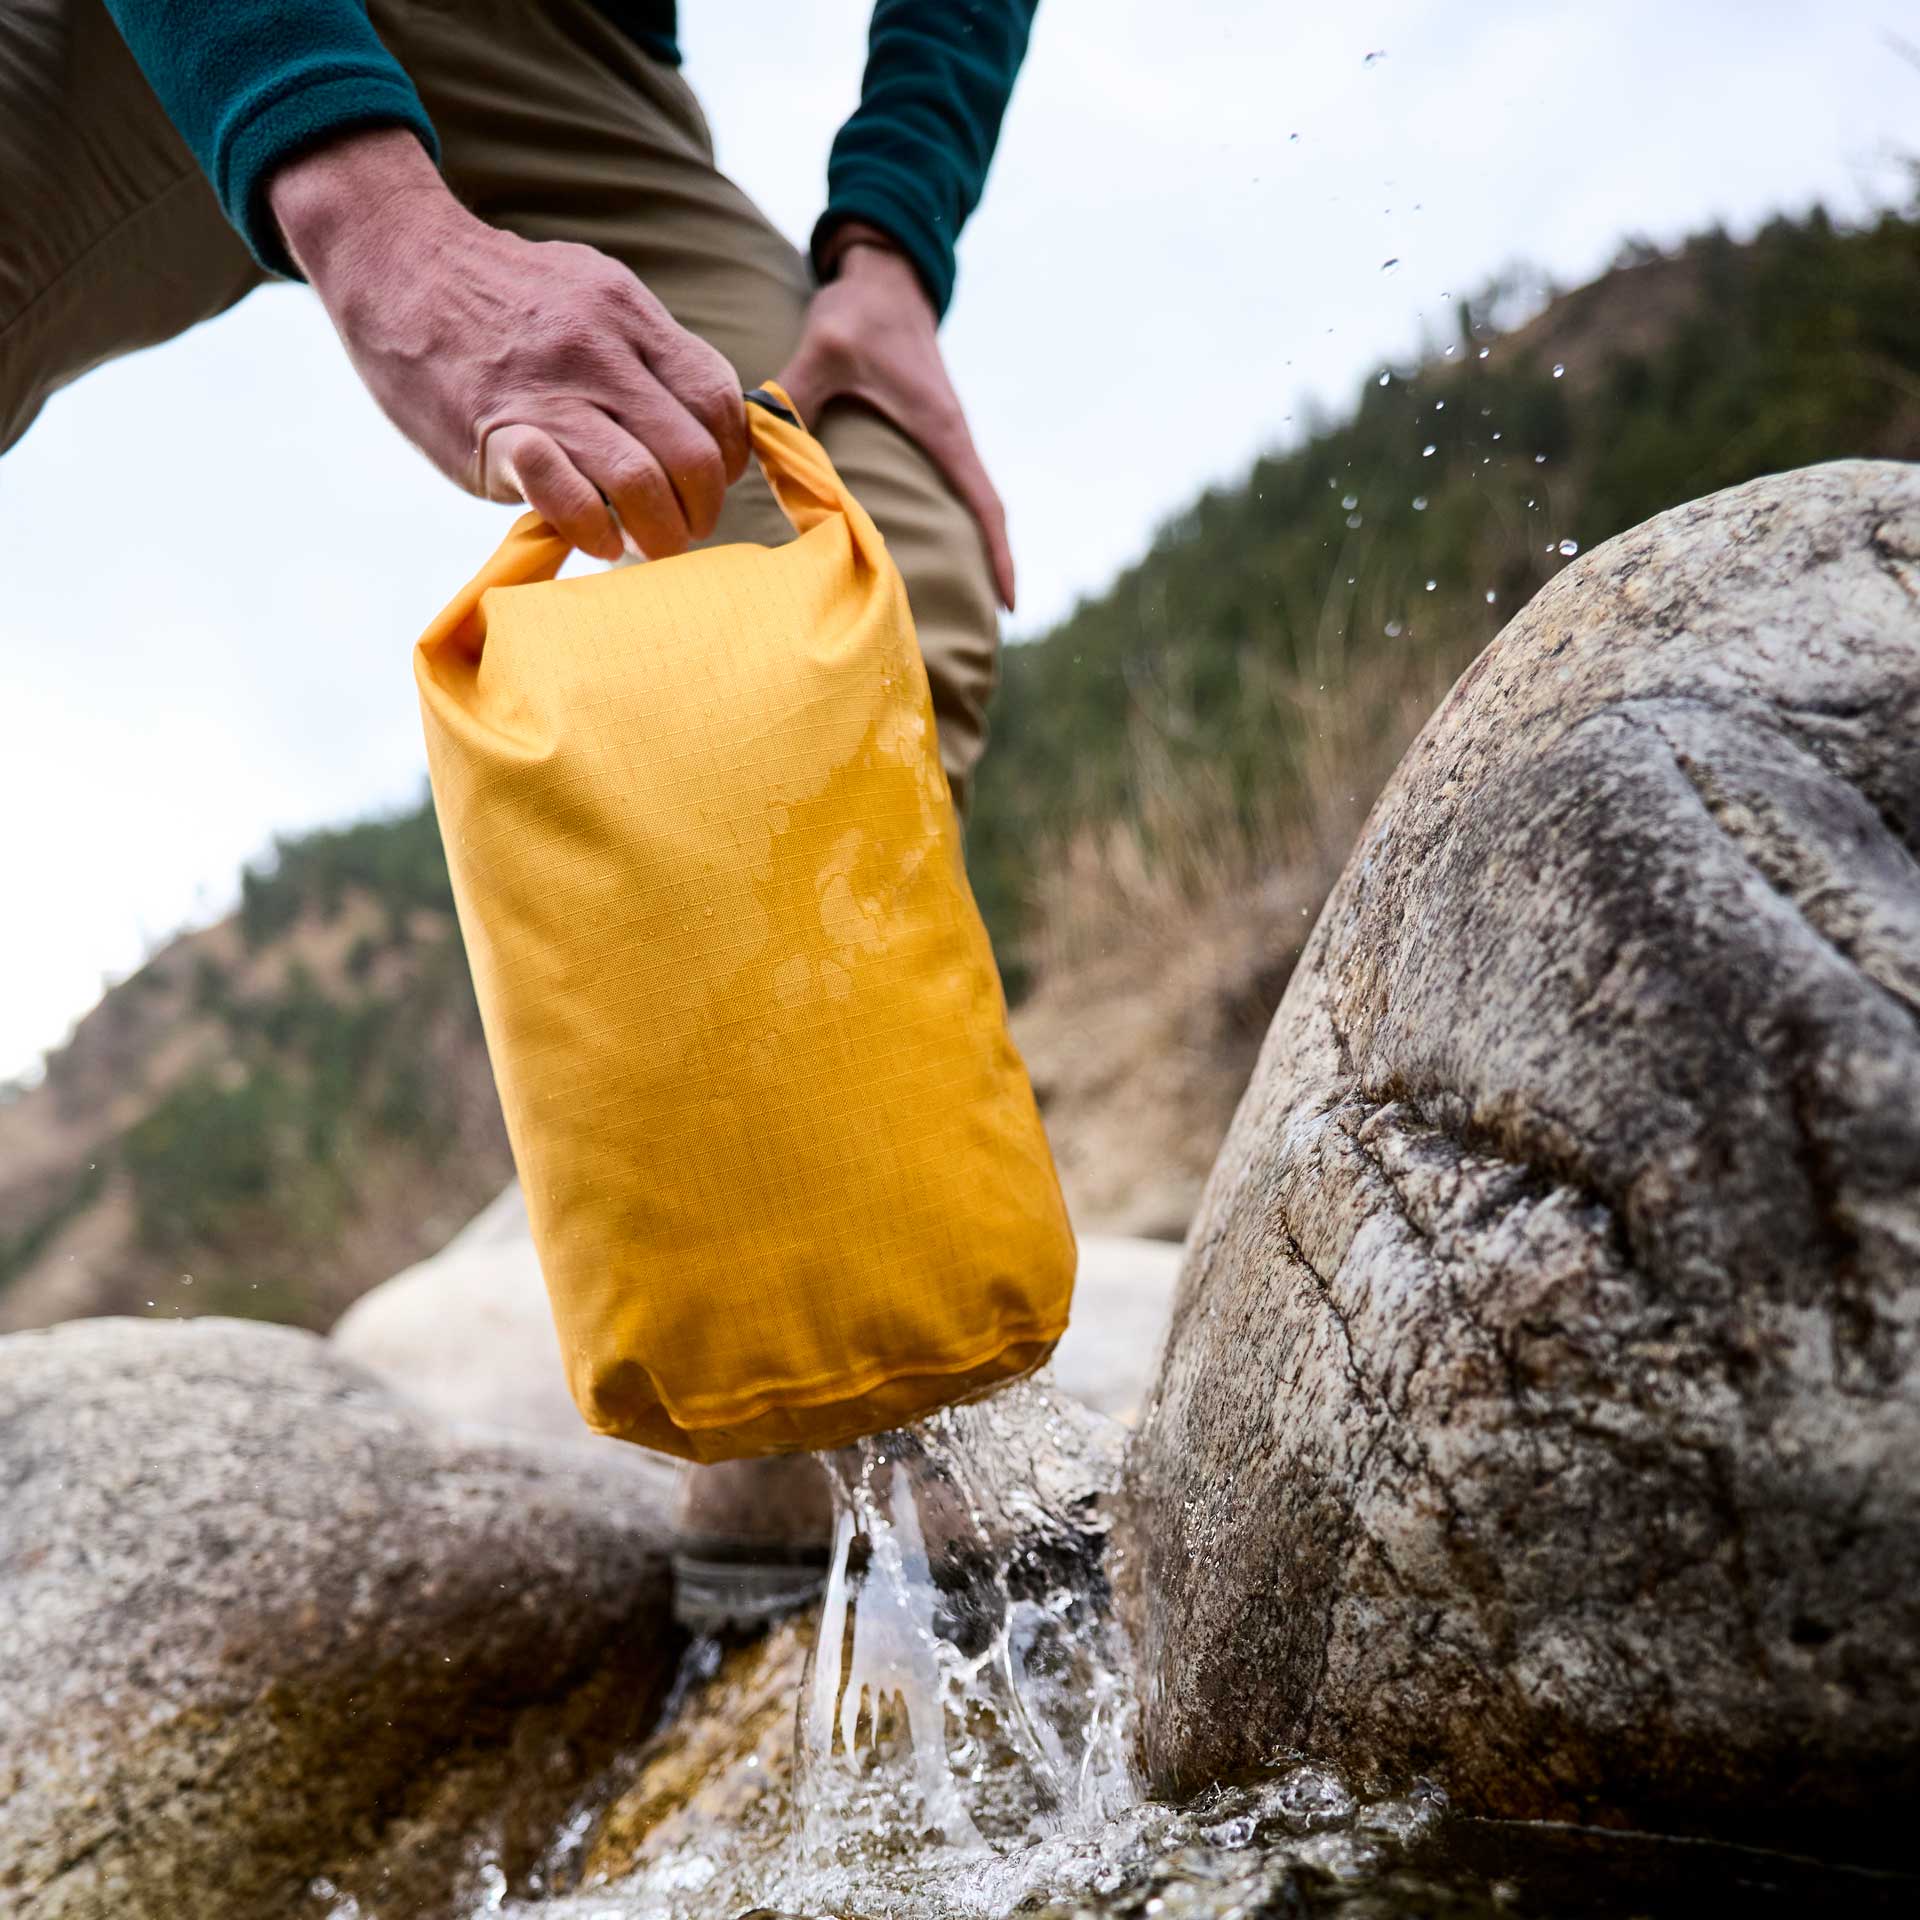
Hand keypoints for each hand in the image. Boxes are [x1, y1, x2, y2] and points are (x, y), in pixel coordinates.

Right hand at [268, 129, 747, 560]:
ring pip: (642, 482)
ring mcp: (548, 392)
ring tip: (644, 546)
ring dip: (657, 534)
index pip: (718, 400)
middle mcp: (600, 351)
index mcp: (631, 315)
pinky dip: (594, 531)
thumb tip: (701, 422)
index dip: (728, 457)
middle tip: (682, 530)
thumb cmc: (501, 296)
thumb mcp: (591, 293)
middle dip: (701, 510)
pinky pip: (568, 497)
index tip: (708, 483)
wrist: (398, 259)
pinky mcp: (497, 431)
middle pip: (693, 454)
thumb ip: (645, 352)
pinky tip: (595, 540)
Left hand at [778, 226, 1014, 609]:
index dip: (998, 554)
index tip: (1011, 602)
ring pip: (969, 504)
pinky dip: (950, 522)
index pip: (982, 501)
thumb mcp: (825, 348)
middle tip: (986, 627)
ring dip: (972, 549)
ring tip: (963, 603)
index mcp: (940, 428)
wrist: (884, 274)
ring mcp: (942, 436)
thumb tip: (755, 435)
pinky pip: (950, 487)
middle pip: (983, 516)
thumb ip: (792, 392)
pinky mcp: (928, 432)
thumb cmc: (860, 311)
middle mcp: (950, 438)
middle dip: (990, 569)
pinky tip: (929, 549)